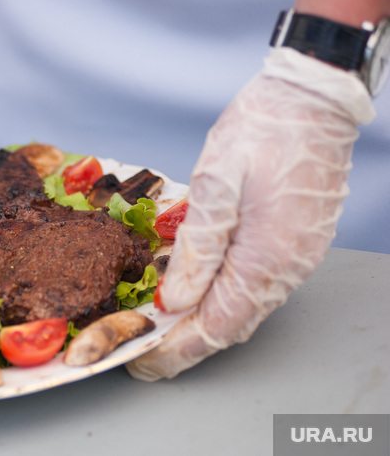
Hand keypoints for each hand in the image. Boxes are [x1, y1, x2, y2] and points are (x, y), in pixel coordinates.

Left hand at [126, 47, 374, 379]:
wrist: (313, 96)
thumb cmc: (265, 128)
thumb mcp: (217, 180)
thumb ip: (199, 245)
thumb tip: (177, 298)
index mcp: (267, 255)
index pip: (217, 324)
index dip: (179, 350)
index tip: (146, 362)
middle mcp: (287, 265)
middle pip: (233, 323)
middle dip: (189, 343)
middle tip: (148, 349)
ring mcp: (297, 254)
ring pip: (246, 306)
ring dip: (206, 321)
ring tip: (166, 325)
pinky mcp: (297, 240)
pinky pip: (258, 284)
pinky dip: (225, 297)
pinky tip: (200, 289)